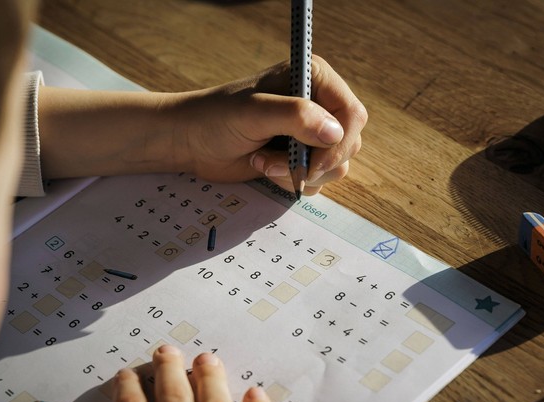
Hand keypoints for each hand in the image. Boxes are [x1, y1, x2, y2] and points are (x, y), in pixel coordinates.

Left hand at [172, 55, 367, 195]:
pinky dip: (292, 181)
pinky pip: (318, 179)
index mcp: (314, 79)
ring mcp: (311, 132)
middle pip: (349, 143)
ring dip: (299, 172)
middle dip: (315, 162)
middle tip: (277, 162)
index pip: (352, 114)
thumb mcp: (253, 112)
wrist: (191, 141)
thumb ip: (295, 116)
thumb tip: (334, 132)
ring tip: (265, 161)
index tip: (313, 162)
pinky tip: (264, 166)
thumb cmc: (216, 117)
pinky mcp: (300, 156)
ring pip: (336, 166)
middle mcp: (318, 103)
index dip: (338, 142)